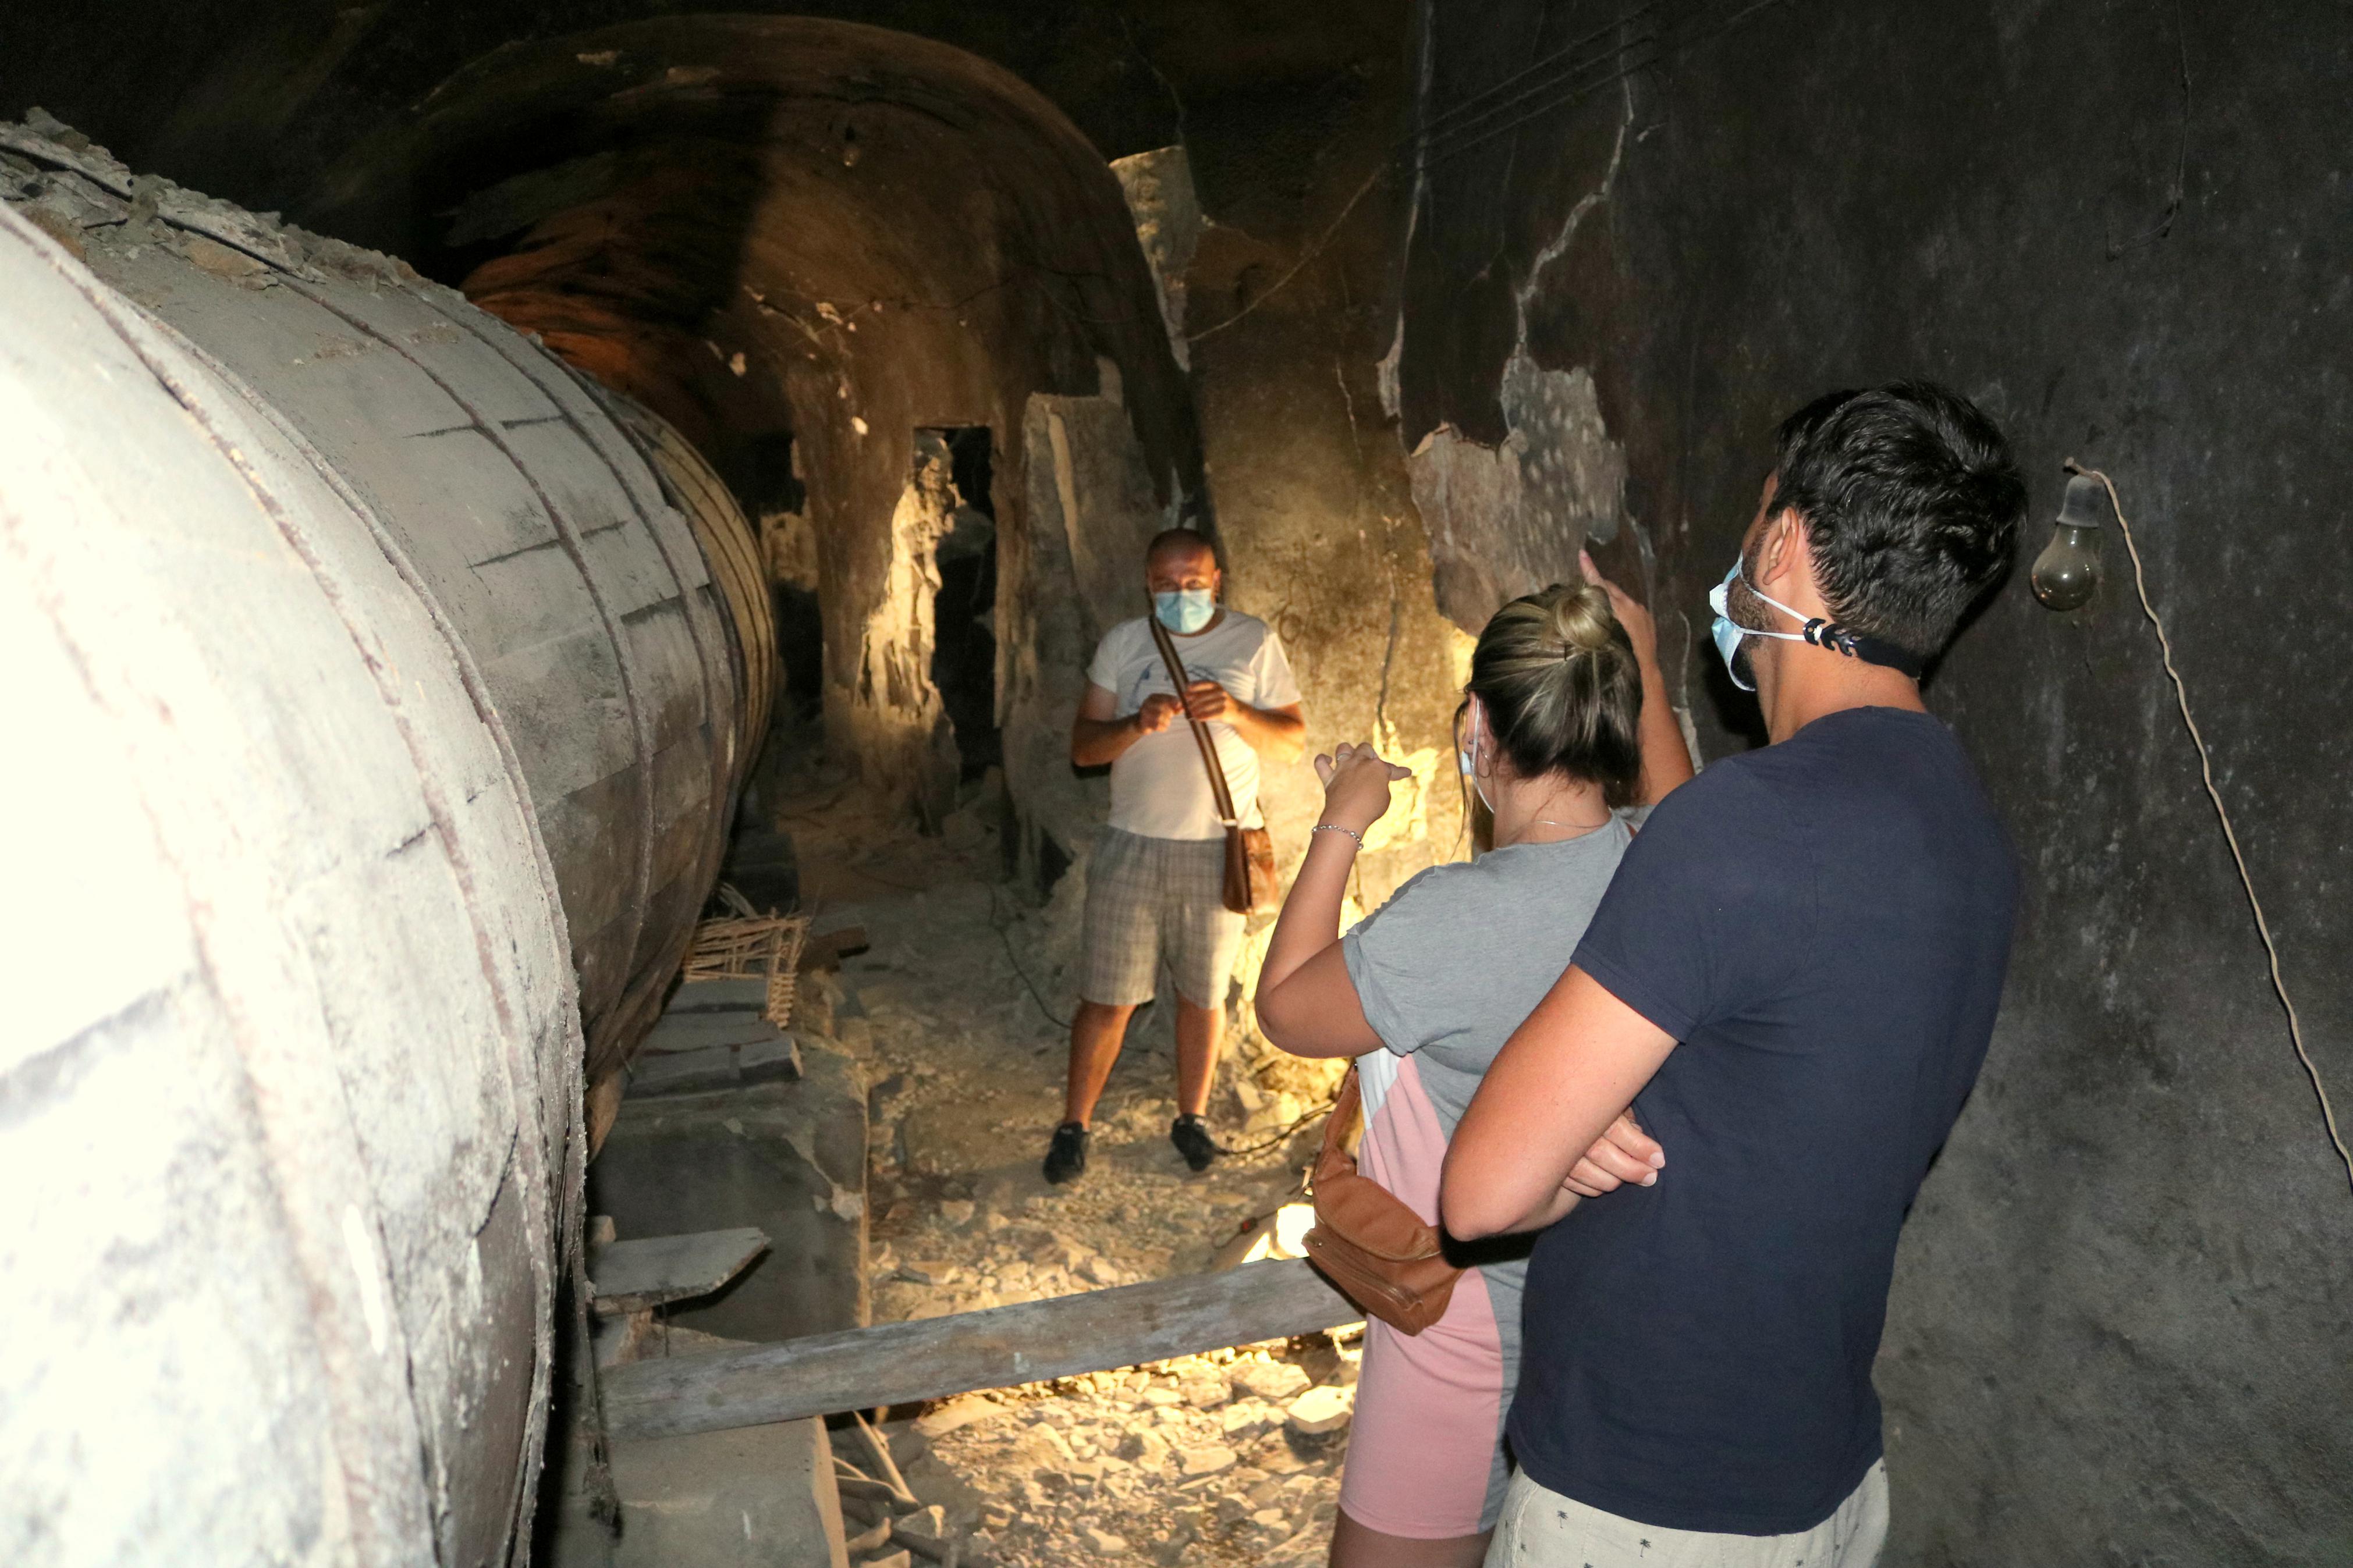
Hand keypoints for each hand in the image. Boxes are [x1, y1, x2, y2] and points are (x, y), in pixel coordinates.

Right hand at [1137, 692, 1182, 733]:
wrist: (1142, 723)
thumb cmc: (1157, 713)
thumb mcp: (1167, 708)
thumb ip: (1175, 708)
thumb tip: (1183, 707)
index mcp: (1153, 697)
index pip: (1165, 697)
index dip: (1174, 701)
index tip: (1179, 706)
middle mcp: (1147, 703)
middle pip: (1162, 706)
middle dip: (1169, 712)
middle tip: (1171, 716)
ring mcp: (1144, 712)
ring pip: (1159, 716)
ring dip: (1166, 721)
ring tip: (1167, 722)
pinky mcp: (1143, 722)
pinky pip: (1156, 726)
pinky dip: (1163, 728)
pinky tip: (1163, 727)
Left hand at [1182, 679, 1231, 721]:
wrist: (1237, 711)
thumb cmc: (1220, 701)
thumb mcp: (1214, 693)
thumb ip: (1201, 693)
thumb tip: (1184, 696)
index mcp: (1216, 685)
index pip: (1202, 684)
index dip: (1191, 688)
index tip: (1183, 694)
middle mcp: (1220, 692)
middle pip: (1201, 696)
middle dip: (1191, 702)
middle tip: (1184, 707)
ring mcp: (1223, 701)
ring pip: (1205, 706)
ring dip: (1195, 710)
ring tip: (1190, 713)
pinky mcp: (1225, 711)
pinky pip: (1211, 714)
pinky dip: (1203, 716)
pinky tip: (1197, 718)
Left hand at [1312, 741, 1411, 833]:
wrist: (1348, 816)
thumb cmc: (1370, 809)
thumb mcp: (1384, 798)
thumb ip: (1380, 786)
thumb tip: (1372, 783)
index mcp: (1378, 767)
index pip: (1392, 768)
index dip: (1400, 772)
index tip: (1406, 772)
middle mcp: (1360, 762)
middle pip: (1365, 748)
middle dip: (1369, 753)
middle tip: (1372, 764)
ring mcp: (1343, 768)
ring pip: (1343, 748)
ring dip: (1347, 751)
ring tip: (1350, 758)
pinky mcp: (1328, 777)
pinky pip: (1320, 762)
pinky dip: (1322, 760)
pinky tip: (1327, 760)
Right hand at [1560, 1110, 1664, 1198]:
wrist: (1545, 1105)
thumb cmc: (1590, 1103)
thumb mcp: (1610, 1102)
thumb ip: (1624, 1117)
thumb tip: (1641, 1138)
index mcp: (1587, 1105)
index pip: (1617, 1130)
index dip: (1640, 1148)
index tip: (1659, 1160)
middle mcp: (1567, 1125)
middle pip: (1601, 1153)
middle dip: (1632, 1170)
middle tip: (1651, 1177)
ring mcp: (1555, 1147)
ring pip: (1587, 1173)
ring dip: (1615, 1181)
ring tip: (1634, 1179)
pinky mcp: (1551, 1164)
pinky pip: (1575, 1184)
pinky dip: (1595, 1187)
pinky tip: (1609, 1181)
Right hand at [1580, 548, 1657, 667]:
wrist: (1646, 669)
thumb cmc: (1622, 658)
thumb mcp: (1603, 639)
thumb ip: (1596, 621)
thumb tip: (1586, 610)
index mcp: (1620, 609)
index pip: (1601, 585)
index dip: (1590, 569)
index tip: (1582, 554)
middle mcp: (1631, 605)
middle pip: (1610, 588)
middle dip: (1598, 587)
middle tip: (1585, 592)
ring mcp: (1641, 610)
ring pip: (1620, 598)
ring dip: (1610, 601)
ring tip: (1601, 612)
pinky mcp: (1647, 616)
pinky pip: (1630, 607)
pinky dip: (1620, 609)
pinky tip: (1617, 622)